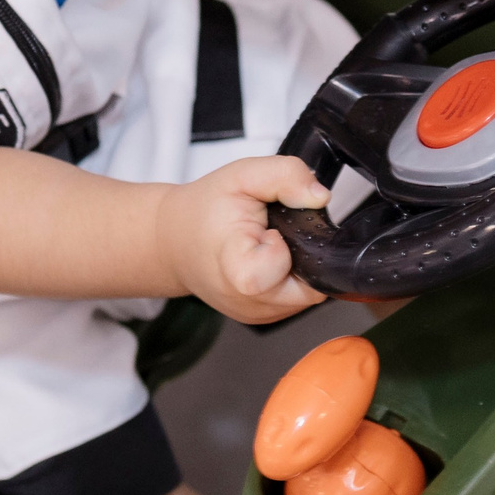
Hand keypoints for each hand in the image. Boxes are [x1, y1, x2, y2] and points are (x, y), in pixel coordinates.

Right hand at [156, 157, 329, 323]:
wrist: (174, 242)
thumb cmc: (204, 210)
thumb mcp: (242, 175)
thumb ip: (285, 176)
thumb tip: (320, 196)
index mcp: (237, 269)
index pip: (280, 269)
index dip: (282, 246)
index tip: (266, 231)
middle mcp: (247, 301)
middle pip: (309, 283)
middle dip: (301, 254)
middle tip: (268, 235)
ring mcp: (255, 315)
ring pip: (308, 293)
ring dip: (298, 266)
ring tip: (266, 246)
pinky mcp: (261, 319)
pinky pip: (296, 300)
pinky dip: (290, 278)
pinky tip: (267, 260)